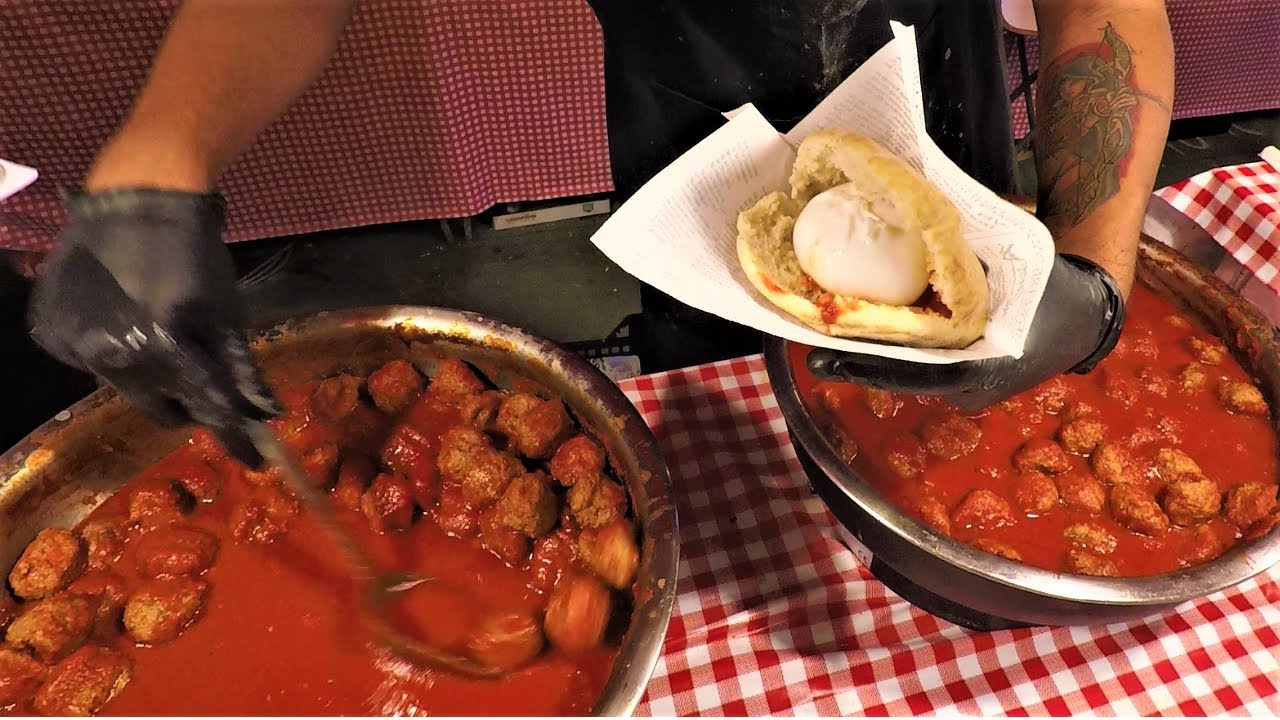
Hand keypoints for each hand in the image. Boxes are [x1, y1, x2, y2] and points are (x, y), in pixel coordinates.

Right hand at [28, 189, 278, 465]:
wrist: (133, 201)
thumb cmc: (194, 255)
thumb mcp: (227, 313)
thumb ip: (242, 369)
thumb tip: (265, 414)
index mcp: (165, 347)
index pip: (208, 408)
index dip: (235, 438)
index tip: (255, 461)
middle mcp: (113, 355)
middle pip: (160, 409)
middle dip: (189, 406)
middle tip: (204, 389)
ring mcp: (75, 346)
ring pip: (124, 388)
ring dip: (150, 377)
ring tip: (159, 337)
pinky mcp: (51, 333)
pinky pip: (90, 365)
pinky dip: (113, 354)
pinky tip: (122, 322)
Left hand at [806, 254, 1125, 409]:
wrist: (1085, 317)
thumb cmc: (1051, 289)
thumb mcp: (1012, 269)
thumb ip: (964, 262)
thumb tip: (916, 228)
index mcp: (983, 367)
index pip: (911, 372)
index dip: (863, 366)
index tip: (821, 361)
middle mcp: (969, 388)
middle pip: (899, 375)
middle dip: (855, 359)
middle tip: (810, 343)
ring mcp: (965, 389)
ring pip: (906, 372)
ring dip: (869, 354)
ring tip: (824, 334)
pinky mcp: (961, 380)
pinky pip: (919, 366)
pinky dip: (893, 349)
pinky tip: (862, 329)